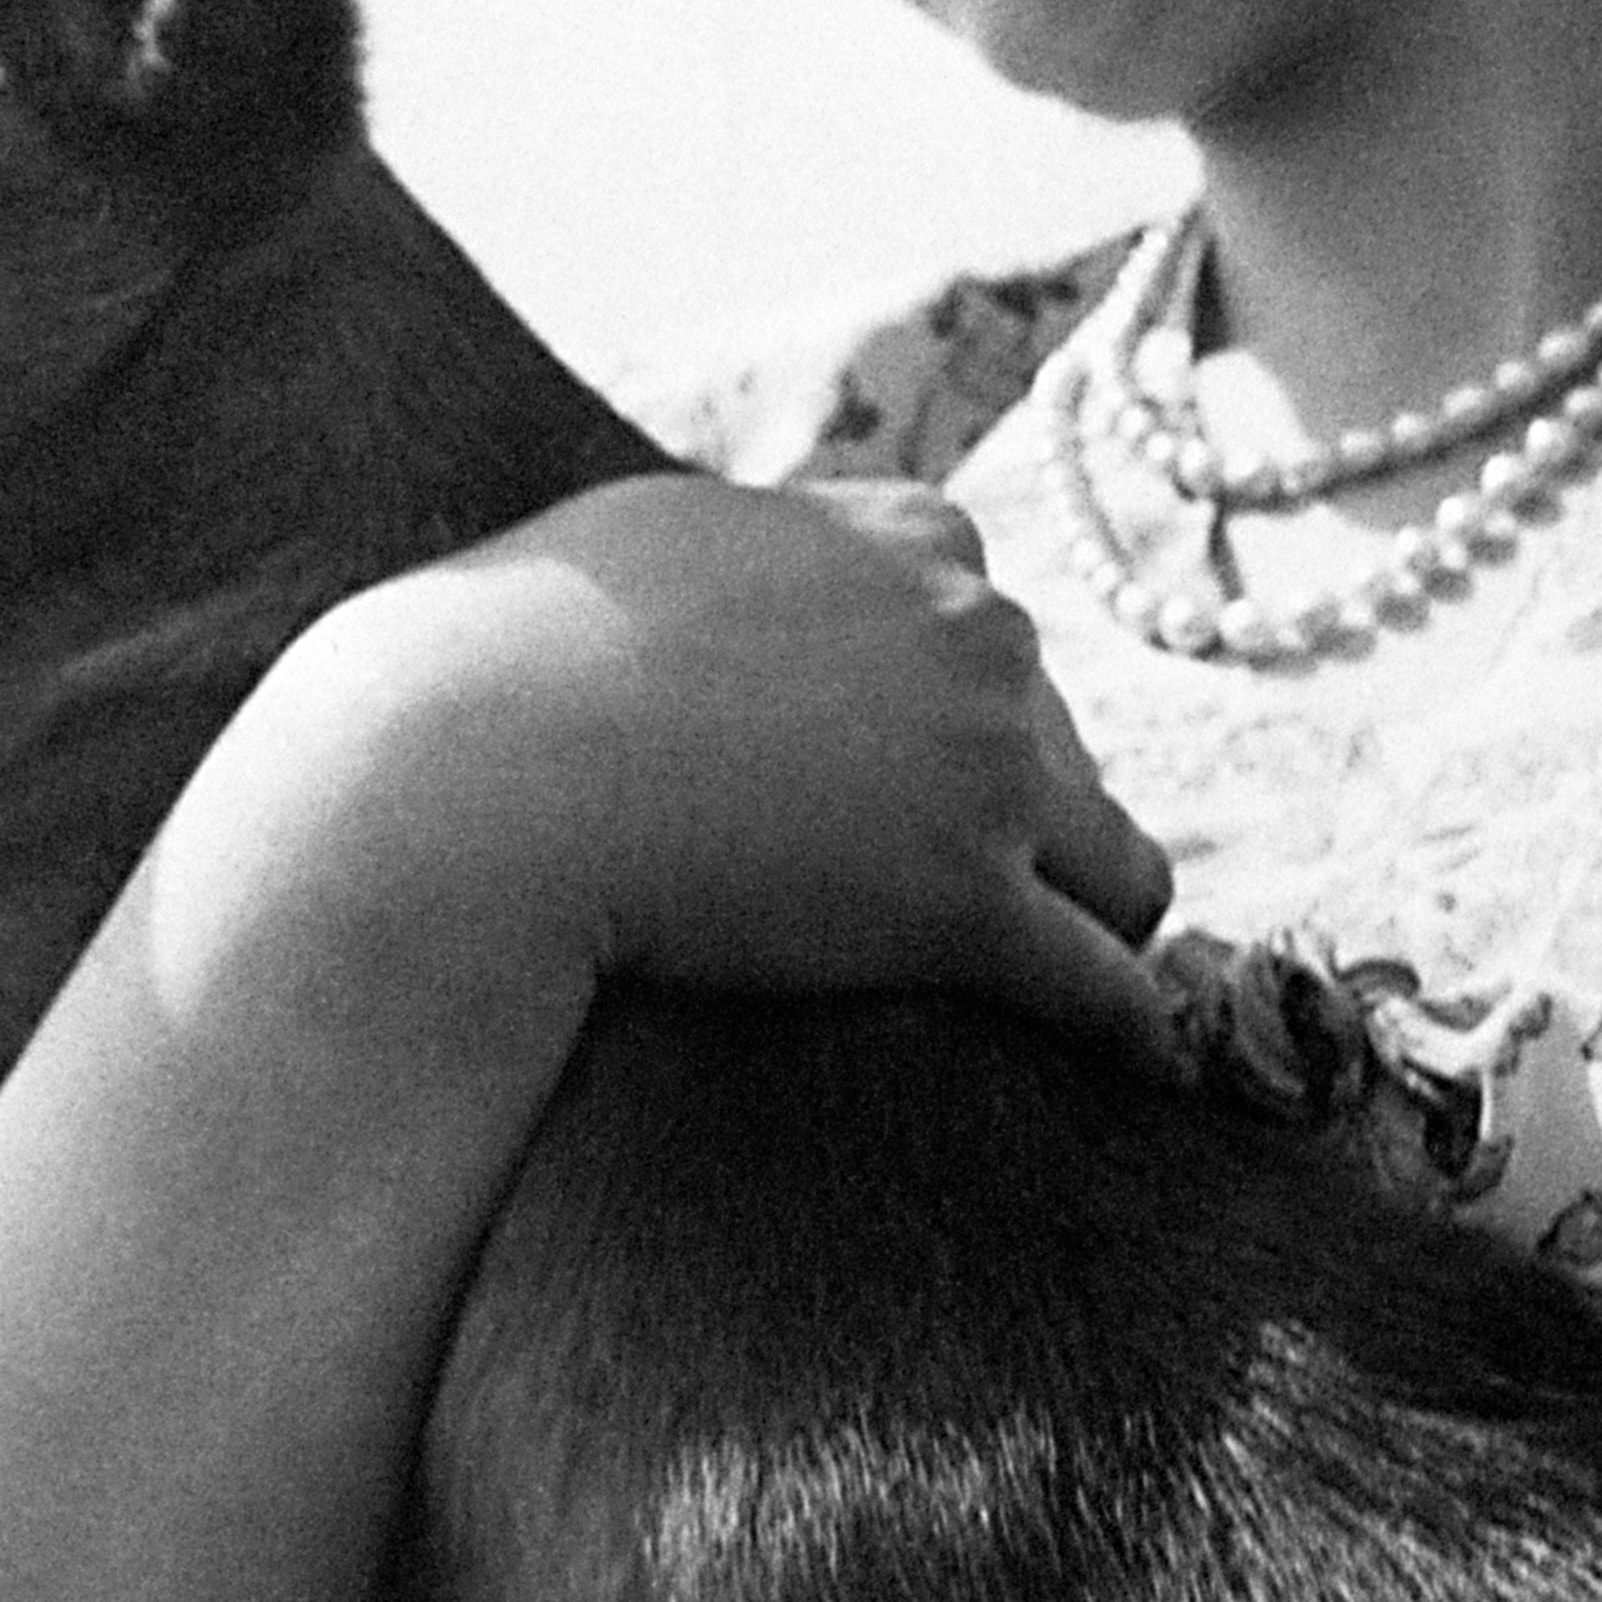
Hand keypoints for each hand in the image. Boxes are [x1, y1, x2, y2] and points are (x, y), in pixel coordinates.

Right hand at [180, 474, 1179, 1074]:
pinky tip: (1126, 1065)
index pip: (984, 622)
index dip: (952, 709)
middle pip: (1054, 738)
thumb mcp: (646, 545)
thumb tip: (721, 563)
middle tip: (948, 893)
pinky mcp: (963, 905)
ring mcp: (984, 769)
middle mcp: (973, 631)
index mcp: (905, 536)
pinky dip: (1121, 1024)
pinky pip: (1102, 980)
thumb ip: (738, 553)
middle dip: (1013, 814)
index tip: (917, 774)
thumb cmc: (511, 666)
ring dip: (1090, 918)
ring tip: (1070, 983)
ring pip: (1114, 860)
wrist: (474, 778)